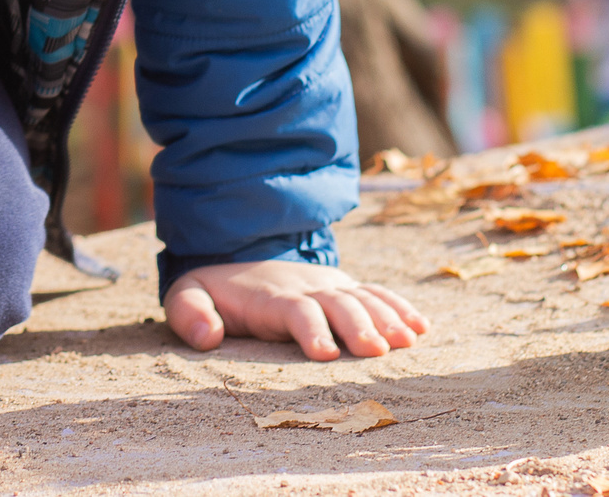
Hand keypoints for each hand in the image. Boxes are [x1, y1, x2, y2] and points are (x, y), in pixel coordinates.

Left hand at [165, 258, 428, 359]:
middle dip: (357, 325)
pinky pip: (375, 293)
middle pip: (335, 303)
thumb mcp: (187, 296)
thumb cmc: (212, 292)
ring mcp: (328, 285)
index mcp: (270, 296)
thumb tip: (207, 337)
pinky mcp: (343, 288)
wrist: (234, 254)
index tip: (325, 352)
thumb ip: (190, 314)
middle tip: (376, 351)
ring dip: (386, 317)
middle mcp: (305, 287)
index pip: (294, 310)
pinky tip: (422, 327)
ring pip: (361, 297)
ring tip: (408, 341)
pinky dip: (399, 307)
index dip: (310, 328)